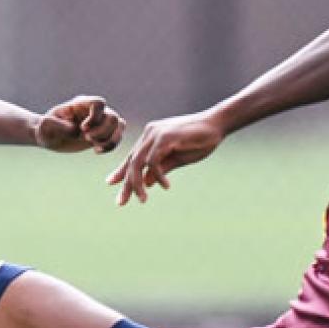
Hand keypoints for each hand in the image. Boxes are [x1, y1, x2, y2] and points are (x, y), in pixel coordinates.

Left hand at [35, 96, 124, 153]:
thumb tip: (75, 130)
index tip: (82, 129)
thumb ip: (57, 125)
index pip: (99, 103)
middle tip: (86, 139)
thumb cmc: (46, 129)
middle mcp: (93, 110)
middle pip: (112, 116)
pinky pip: (117, 136)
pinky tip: (96, 151)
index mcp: (80, 104)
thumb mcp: (45, 127)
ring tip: (94, 147)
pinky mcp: (103, 132)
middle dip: (102, 132)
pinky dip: (111, 146)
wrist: (50, 137)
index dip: (95, 117)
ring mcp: (100, 120)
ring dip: (110, 139)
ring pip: (119, 125)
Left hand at [105, 112, 226, 204]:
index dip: (121, 171)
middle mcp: (149, 134)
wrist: (216, 125)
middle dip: (126, 183)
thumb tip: (146, 183)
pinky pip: (153, 161)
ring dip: (137, 183)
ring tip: (142, 199)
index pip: (132, 157)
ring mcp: (155, 134)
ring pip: (138, 162)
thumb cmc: (199, 141)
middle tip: (121, 202)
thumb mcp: (176, 159)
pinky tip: (165, 186)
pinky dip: (158, 175)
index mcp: (151, 138)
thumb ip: (160, 169)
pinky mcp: (164, 137)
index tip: (112, 184)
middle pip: (131, 162)